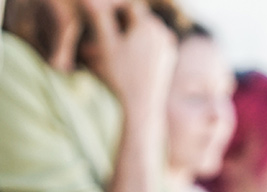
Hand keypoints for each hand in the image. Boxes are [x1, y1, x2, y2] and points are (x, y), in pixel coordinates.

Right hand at [80, 0, 175, 114]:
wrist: (141, 106)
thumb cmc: (120, 76)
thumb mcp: (105, 46)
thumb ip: (98, 18)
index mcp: (147, 24)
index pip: (128, 6)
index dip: (113, 10)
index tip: (100, 19)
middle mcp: (162, 32)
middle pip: (139, 19)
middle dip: (122, 23)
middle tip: (104, 33)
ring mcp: (168, 46)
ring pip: (146, 33)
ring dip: (132, 35)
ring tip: (114, 46)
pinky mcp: (169, 60)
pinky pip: (153, 46)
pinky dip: (141, 47)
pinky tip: (127, 58)